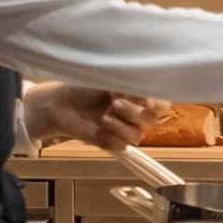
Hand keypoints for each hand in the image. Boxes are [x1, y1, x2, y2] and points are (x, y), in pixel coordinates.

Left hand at [26, 85, 149, 150]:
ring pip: (137, 134)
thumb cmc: (84, 86)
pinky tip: (99, 127)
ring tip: (104, 116)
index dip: (157, 103)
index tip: (144, 98)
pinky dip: (111, 136)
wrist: (59, 103)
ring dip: (121, 125)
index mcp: (139, 96)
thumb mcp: (108, 78)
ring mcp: (124, 130)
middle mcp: (135, 115)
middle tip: (115, 102)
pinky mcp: (111, 144)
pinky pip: (122, 145)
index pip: (163, 104)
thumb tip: (144, 88)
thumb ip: (129, 82)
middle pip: (152, 120)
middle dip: (135, 112)